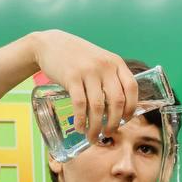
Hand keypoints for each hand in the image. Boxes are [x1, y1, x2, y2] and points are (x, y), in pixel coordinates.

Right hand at [30, 30, 138, 147]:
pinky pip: (80, 104)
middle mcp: (105, 66)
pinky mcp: (71, 77)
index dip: (131, 108)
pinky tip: (80, 128)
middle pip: (117, 102)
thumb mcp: (100, 61)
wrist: (49, 44)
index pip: (131, 88)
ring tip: (93, 137)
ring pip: (98, 107)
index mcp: (116, 63)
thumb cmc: (78, 57)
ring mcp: (88, 71)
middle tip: (109, 133)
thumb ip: (111, 78)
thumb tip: (118, 110)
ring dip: (96, 127)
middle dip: (114, 123)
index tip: (125, 120)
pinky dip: (81, 120)